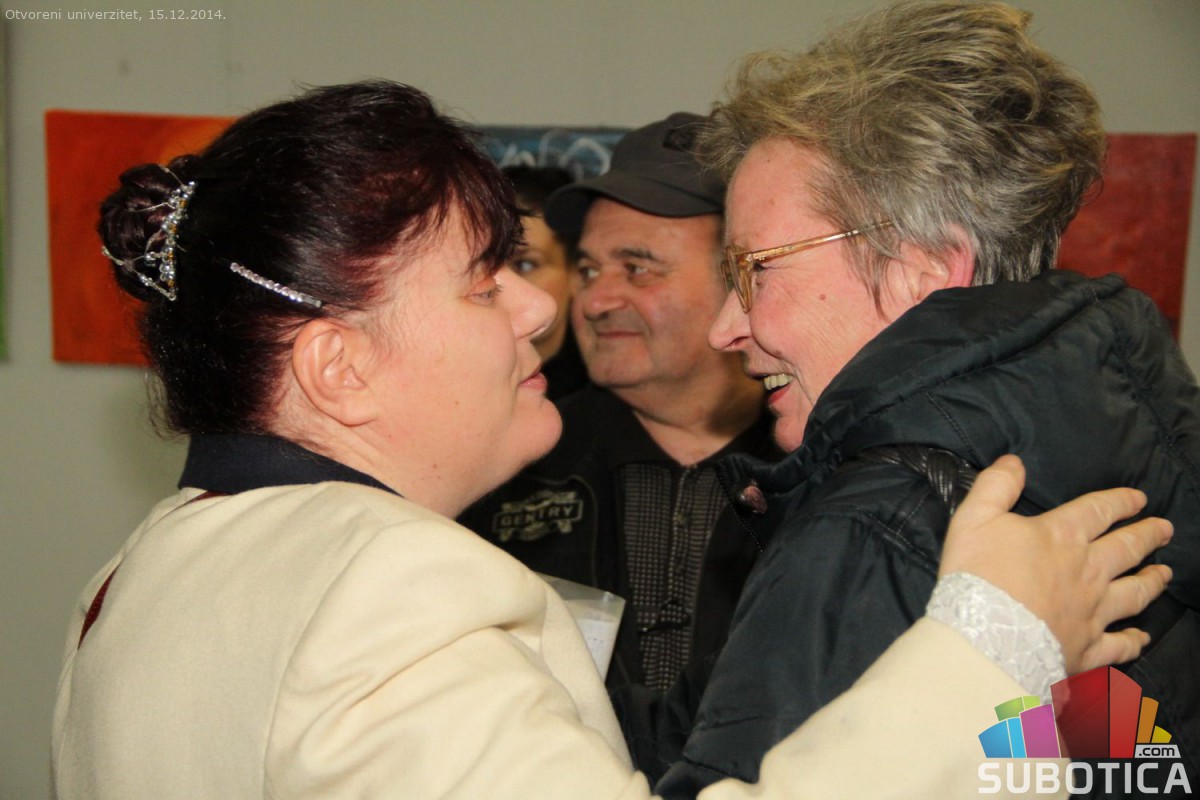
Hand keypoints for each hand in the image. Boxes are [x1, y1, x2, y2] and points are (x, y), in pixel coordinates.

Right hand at [940, 455, 1172, 673]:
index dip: (1120, 501)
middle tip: (1164, 529)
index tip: (1139, 498)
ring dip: (1151, 581)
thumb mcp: (975, 518)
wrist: (985, 638)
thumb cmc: (978, 575)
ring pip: (1133, 594)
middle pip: (1126, 549)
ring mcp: (1092, 612)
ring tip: (1165, 573)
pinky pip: (1119, 645)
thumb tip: (1014, 462)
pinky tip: (1142, 638)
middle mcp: (1087, 572)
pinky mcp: (1087, 648)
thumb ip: (995, 486)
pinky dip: (1133, 642)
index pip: (1098, 511)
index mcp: (1062, 536)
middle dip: (1147, 535)